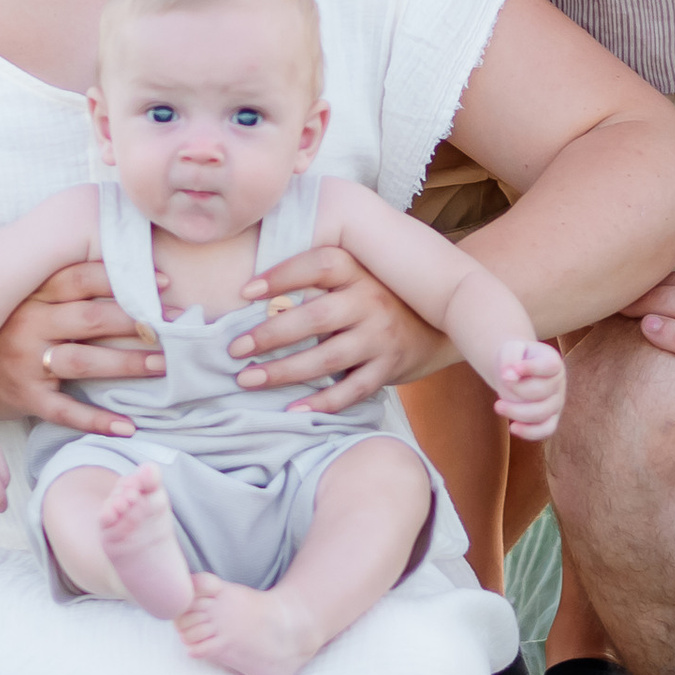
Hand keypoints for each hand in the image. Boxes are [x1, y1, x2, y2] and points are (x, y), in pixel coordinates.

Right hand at [0, 261, 163, 437]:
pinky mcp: (24, 397)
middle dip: (138, 322)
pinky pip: (64, 411)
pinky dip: (97, 420)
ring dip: (126, 364)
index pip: (81, 279)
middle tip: (179, 325)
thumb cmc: (9, 326)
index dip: (123, 276)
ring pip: (82, 362)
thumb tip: (128, 264)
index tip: (164, 281)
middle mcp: (29, 325)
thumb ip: (67, 284)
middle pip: (90, 319)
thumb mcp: (29, 297)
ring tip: (163, 365)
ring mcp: (25, 363)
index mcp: (34, 295)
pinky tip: (129, 425)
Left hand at [236, 245, 442, 412]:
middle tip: (234, 348)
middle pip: (316, 317)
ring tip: (247, 379)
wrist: (440, 324)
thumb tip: (255, 281)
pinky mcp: (388, 368)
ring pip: (328, 358)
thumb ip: (320, 276)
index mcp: (360, 272)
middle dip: (271, 334)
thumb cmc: (378, 297)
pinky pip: (352, 390)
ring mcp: (381, 337)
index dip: (283, 274)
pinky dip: (321, 402)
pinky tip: (291, 409)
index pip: (320, 265)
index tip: (245, 291)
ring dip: (283, 371)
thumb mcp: (359, 275)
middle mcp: (371, 302)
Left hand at [490, 340, 566, 441]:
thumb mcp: (510, 350)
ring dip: (516, 412)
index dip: (531, 368)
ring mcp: (556, 402)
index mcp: (552, 361)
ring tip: (498, 405)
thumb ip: (510, 359)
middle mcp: (559, 382)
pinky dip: (530, 432)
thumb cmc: (515, 359)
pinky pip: (546, 430)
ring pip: (541, 414)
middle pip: (540, 391)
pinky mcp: (551, 419)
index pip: (549, 366)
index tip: (513, 367)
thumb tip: (509, 377)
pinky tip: (512, 427)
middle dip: (516, 390)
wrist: (516, 371)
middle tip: (500, 384)